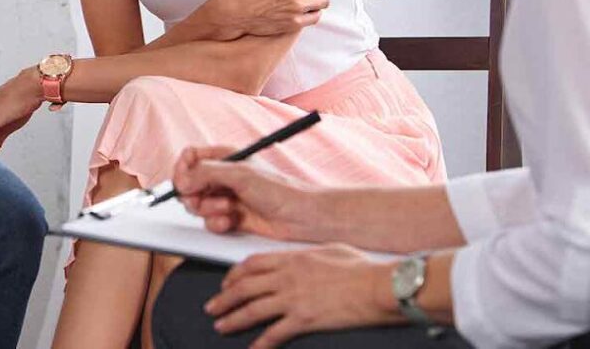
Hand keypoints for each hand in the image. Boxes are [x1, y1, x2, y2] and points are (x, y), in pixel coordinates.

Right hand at [171, 146, 325, 241]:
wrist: (301, 218)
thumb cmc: (279, 190)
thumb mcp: (240, 175)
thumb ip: (206, 174)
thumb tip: (181, 182)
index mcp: (224, 158)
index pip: (189, 158)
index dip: (182, 171)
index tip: (185, 182)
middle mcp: (222, 177)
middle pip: (188, 185)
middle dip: (195, 195)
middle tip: (208, 199)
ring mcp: (224, 198)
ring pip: (196, 206)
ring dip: (209, 210)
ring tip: (229, 210)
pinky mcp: (229, 218)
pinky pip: (208, 223)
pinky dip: (217, 224)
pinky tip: (232, 222)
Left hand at [205, 245, 399, 347]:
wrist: (378, 286)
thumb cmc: (361, 268)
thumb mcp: (328, 250)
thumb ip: (307, 255)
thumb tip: (302, 259)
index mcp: (291, 258)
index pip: (251, 264)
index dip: (234, 274)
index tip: (226, 283)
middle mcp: (286, 277)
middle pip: (245, 287)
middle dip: (224, 299)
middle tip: (211, 307)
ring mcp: (294, 299)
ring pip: (252, 310)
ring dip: (233, 319)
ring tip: (221, 326)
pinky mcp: (305, 319)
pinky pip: (275, 333)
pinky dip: (261, 343)